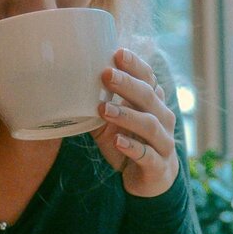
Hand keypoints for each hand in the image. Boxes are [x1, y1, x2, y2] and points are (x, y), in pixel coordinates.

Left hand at [91, 48, 178, 197]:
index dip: (135, 65)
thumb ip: (100, 103)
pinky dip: (132, 147)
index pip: (148, 78)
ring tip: (104, 109)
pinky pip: (147, 155)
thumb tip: (69, 84)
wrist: (150, 180)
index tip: (117, 53)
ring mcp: (163, 142)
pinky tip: (118, 141)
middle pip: (148, 96)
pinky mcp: (158, 166)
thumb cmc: (129, 142)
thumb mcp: (112, 121)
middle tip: (105, 75)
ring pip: (149, 125)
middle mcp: (163, 119)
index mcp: (153, 103)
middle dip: (127, 84)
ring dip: (126, 115)